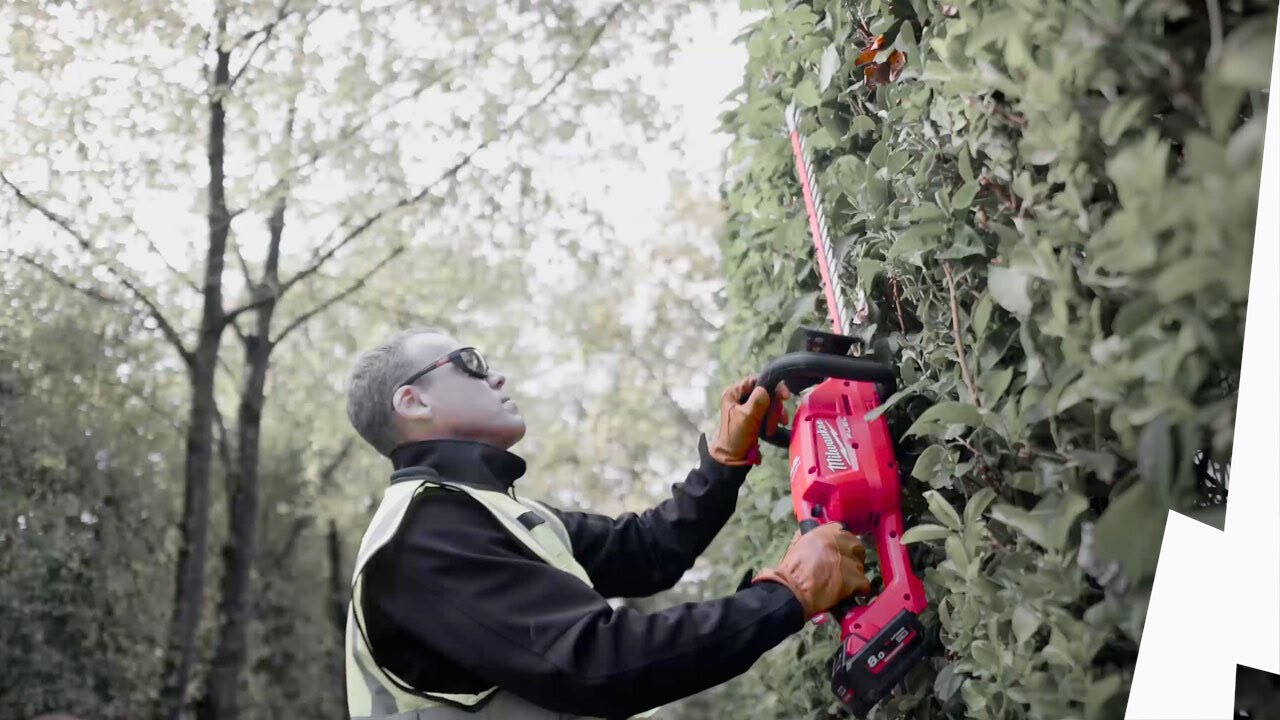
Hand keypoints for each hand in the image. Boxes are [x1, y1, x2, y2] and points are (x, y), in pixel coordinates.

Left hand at [707, 375, 791, 466]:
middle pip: (765, 392)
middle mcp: (739, 396)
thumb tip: (766, 388)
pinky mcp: (753, 416)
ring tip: (775, 427)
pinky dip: (773, 419)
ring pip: (768, 402)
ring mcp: (747, 406)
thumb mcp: (747, 417)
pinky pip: (768, 411)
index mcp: (733, 392)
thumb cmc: (736, 436)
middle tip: (780, 419)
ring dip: (775, 414)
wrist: (732, 458)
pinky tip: (774, 428)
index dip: (772, 385)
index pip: (756, 380)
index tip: (785, 396)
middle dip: (774, 405)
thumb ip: (757, 401)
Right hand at [751, 523, 870, 616]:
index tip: (837, 552)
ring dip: (853, 575)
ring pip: (860, 567)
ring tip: (842, 584)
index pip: (843, 532)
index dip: (841, 544)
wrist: (793, 588)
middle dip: (852, 558)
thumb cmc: (791, 568)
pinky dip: (857, 590)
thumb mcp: (799, 544)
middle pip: (857, 548)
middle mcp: (842, 542)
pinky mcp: (856, 579)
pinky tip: (848, 593)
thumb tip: (817, 540)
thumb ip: (812, 538)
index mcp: (827, 531)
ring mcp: (851, 560)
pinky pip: (864, 584)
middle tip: (844, 569)